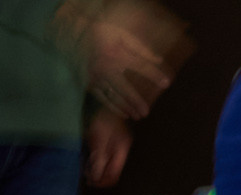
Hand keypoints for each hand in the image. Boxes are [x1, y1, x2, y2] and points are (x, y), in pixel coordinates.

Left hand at [85, 111, 132, 188]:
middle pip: (113, 173)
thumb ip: (99, 159)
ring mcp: (119, 147)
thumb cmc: (104, 119)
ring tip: (88, 168)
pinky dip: (100, 162)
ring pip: (110, 167)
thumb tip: (96, 176)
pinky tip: (92, 159)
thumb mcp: (98, 140)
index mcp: (121, 149)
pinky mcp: (114, 144)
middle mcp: (122, 150)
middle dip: (100, 177)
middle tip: (88, 177)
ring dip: (99, 170)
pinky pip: (108, 159)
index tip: (91, 181)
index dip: (102, 181)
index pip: (114, 174)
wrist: (110, 102)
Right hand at [88, 1, 182, 118]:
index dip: (154, 75)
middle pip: (125, 89)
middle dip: (136, 102)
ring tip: (138, 116)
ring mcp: (97, 79)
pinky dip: (113, 107)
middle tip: (146, 112)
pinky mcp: (90, 84)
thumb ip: (140, 48)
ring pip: (113, 97)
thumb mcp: (123, 34)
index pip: (141, 66)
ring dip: (126, 107)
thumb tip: (158, 60)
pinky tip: (123, 113)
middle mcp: (107, 69)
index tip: (166, 83)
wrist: (74, 36)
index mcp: (117, 54)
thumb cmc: (102, 33)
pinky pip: (103, 99)